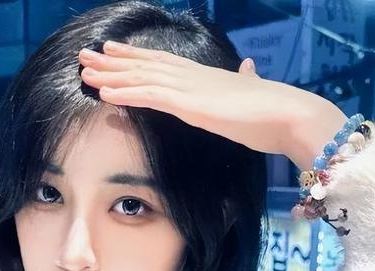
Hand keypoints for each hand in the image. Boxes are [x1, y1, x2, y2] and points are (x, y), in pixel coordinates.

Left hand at [78, 40, 347, 170]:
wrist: (290, 115)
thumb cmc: (273, 112)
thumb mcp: (252, 93)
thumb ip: (243, 82)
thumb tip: (246, 67)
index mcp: (204, 76)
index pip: (163, 62)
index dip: (135, 56)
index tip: (113, 50)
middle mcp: (193, 77)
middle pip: (145, 65)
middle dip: (113, 61)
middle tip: (85, 56)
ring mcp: (191, 89)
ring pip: (142, 78)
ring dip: (111, 75)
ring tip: (85, 71)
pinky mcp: (191, 105)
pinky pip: (151, 97)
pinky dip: (126, 94)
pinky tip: (105, 93)